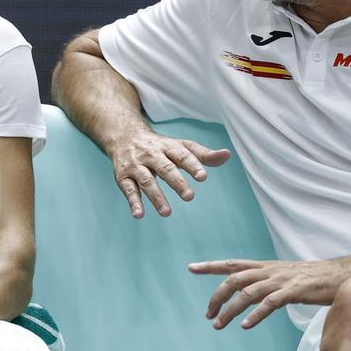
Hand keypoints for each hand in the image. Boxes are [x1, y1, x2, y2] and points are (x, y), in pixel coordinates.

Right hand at [108, 130, 229, 217]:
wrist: (124, 135)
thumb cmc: (159, 146)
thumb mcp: (180, 147)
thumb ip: (203, 155)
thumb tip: (227, 155)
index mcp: (168, 146)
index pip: (182, 155)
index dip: (192, 165)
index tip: (203, 177)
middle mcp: (152, 154)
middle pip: (165, 168)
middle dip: (176, 182)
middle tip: (189, 197)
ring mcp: (136, 165)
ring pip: (146, 180)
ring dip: (156, 197)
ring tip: (167, 212)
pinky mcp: (123, 176)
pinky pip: (128, 189)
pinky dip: (133, 202)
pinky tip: (139, 214)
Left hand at [188, 258, 350, 329]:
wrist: (345, 275)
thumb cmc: (317, 279)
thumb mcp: (287, 278)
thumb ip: (269, 285)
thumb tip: (252, 295)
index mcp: (268, 267)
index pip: (234, 264)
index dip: (211, 265)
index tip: (191, 267)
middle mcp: (271, 271)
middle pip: (234, 278)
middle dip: (217, 295)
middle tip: (207, 313)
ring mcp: (282, 280)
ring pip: (247, 292)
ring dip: (230, 309)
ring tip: (218, 324)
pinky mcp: (295, 291)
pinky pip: (270, 303)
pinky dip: (255, 314)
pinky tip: (245, 325)